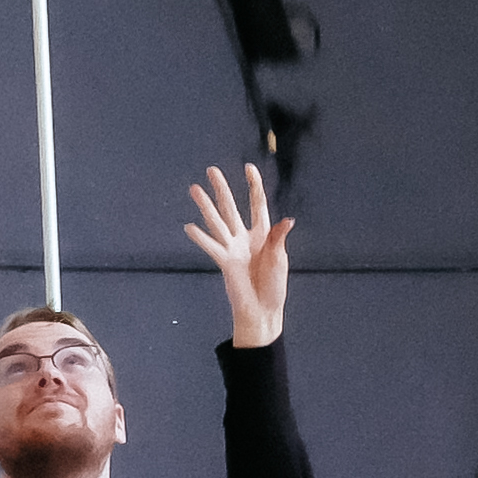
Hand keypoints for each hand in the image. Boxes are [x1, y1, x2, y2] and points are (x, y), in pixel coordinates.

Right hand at [180, 164, 293, 347]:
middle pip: (231, 207)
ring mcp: (233, 248)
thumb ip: (278, 239)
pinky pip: (212, 246)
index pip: (257, 203)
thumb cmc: (274, 286)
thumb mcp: (280, 260)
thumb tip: (287, 220)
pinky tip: (189, 227)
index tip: (248, 167)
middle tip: (211, 170)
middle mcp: (245, 237)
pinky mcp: (224, 262)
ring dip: (206, 205)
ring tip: (194, 189)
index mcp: (263, 233)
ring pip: (217, 221)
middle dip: (221, 188)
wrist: (262, 309)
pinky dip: (201, 237)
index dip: (254, 185)